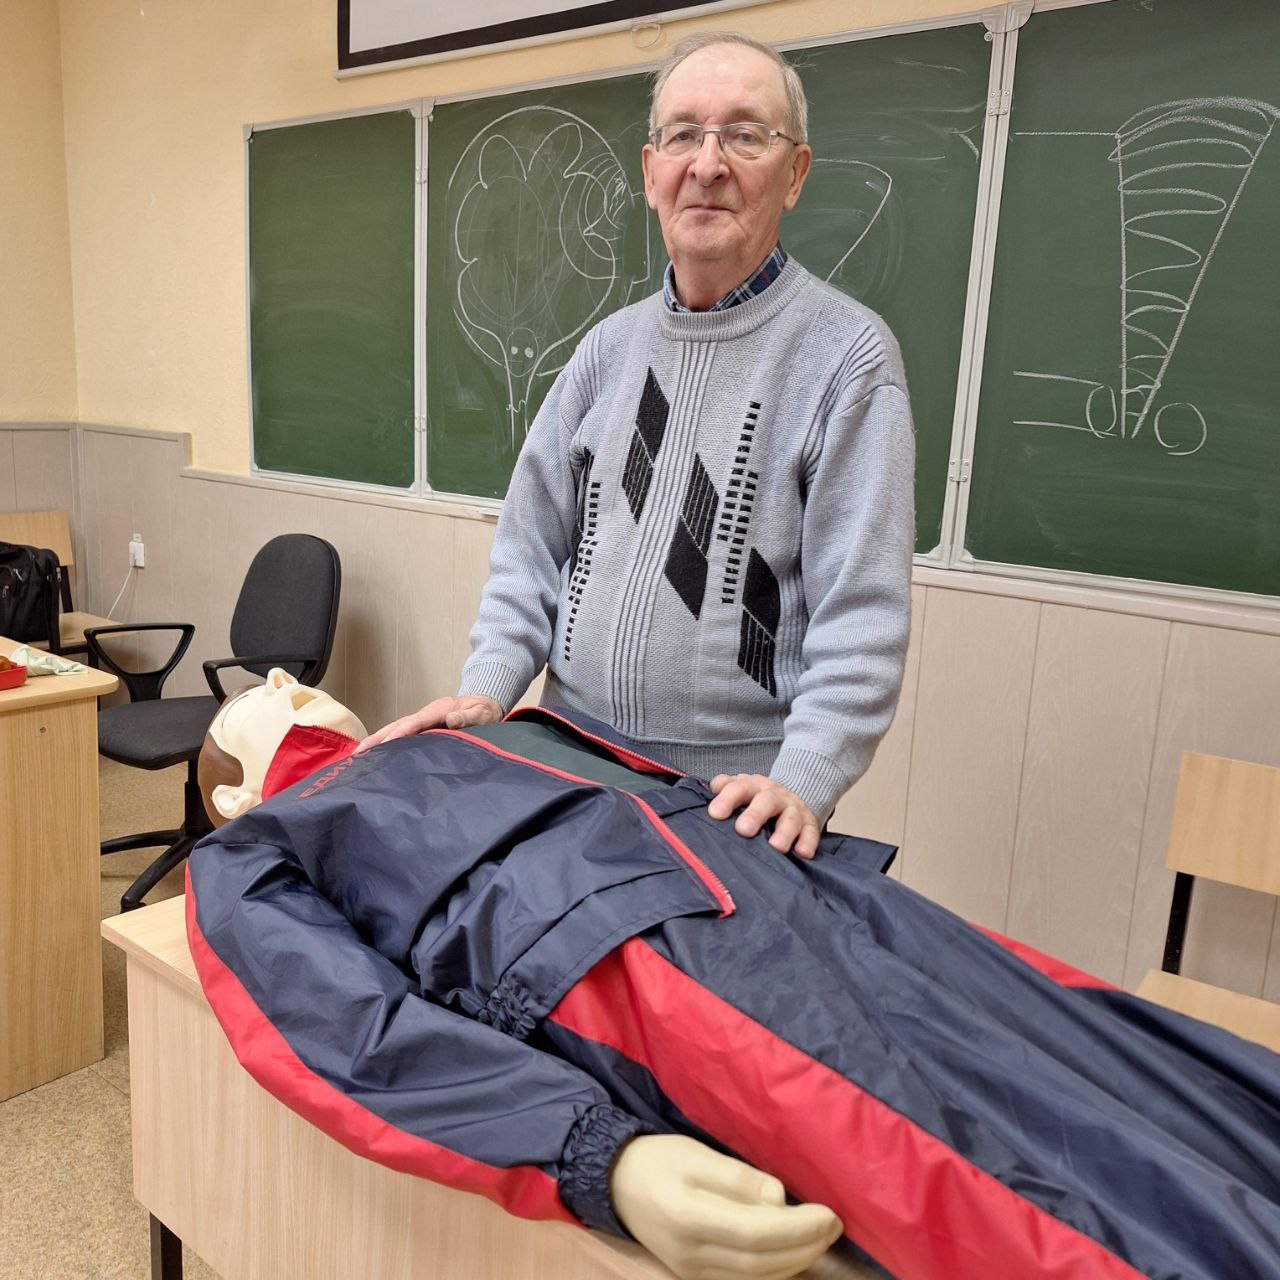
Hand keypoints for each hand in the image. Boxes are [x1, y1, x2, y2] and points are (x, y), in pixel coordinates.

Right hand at [354, 695, 501, 753]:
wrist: (485, 704)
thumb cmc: (484, 710)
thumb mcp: (483, 713)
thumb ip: (468, 716)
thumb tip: (452, 719)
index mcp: (439, 710)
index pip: (416, 722)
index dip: (401, 733)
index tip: (387, 744)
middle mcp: (426, 714)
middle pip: (397, 725)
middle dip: (377, 738)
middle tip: (358, 754)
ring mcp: (422, 721)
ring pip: (395, 730)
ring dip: (377, 742)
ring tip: (358, 757)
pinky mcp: (421, 728)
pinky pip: (401, 735)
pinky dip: (386, 743)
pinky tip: (375, 756)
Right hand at [611, 1135, 841, 1279]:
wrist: (616, 1183)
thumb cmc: (659, 1160)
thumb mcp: (696, 1154)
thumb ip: (737, 1178)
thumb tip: (780, 1199)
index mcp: (687, 1218)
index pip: (755, 1233)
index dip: (798, 1228)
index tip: (829, 1214)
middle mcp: (690, 1256)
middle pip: (760, 1263)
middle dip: (805, 1247)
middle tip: (834, 1225)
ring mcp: (691, 1273)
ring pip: (756, 1279)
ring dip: (795, 1262)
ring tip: (822, 1238)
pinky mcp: (695, 1278)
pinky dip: (774, 1272)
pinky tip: (793, 1255)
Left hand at [707, 775, 819, 858]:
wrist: (788, 797)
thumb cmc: (755, 798)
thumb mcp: (740, 789)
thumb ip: (724, 787)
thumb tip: (712, 789)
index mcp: (753, 786)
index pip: (739, 787)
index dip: (727, 799)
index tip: (716, 814)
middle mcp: (774, 795)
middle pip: (766, 801)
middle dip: (755, 815)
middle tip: (743, 830)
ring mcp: (793, 809)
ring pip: (790, 818)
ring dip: (784, 832)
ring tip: (776, 847)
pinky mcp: (809, 824)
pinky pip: (811, 832)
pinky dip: (808, 842)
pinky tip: (802, 853)